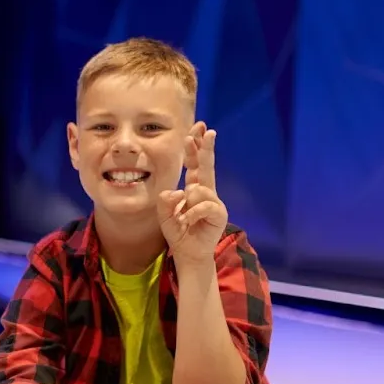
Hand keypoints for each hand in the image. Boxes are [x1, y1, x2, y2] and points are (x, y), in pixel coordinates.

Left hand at [159, 124, 227, 265]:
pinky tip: (187, 222)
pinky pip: (203, 205)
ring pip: (199, 189)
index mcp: (193, 188)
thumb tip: (177, 191)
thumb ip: (165, 202)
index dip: (194, 149)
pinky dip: (191, 214)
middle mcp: (206, 192)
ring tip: (184, 219)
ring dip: (187, 204)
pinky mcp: (219, 213)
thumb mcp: (164, 215)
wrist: (189, 253)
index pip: (194, 165)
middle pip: (207, 166)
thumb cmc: (178, 232)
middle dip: (206, 148)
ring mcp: (214, 202)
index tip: (194, 132)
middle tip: (207, 131)